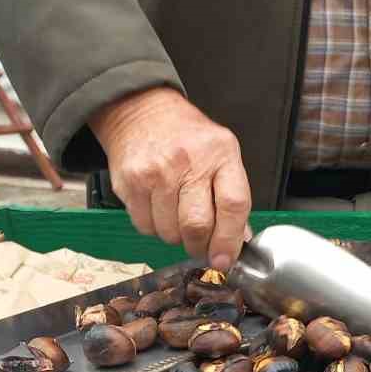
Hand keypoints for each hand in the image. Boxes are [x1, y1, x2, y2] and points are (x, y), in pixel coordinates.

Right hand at [89, 87, 250, 270]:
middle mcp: (188, 162)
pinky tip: (158, 208)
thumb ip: (233, 196)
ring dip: (176, 236)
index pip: (233, 205)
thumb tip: (240, 240)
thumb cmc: (187, 137)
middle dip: (200, 246)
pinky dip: (154, 228)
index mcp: (220, 153)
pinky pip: (145, 227)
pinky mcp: (130, 182)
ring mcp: (156, 172)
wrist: (142, 111)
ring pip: (169, 233)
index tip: (225, 259)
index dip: (229, 240)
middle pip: (197, 225)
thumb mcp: (222, 154)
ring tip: (176, 215)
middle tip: (200, 246)